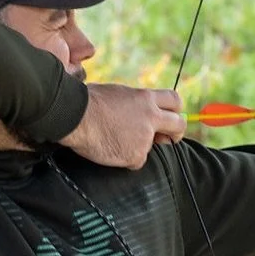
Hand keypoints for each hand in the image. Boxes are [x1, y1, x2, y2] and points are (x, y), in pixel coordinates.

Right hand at [60, 84, 186, 169]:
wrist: (76, 115)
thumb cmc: (89, 102)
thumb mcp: (118, 94)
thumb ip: (134, 104)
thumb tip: (137, 112)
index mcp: (145, 98)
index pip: (174, 100)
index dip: (175, 110)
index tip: (170, 118)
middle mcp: (150, 117)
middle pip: (178, 124)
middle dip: (177, 133)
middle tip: (167, 139)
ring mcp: (145, 137)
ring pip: (151, 147)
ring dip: (138, 147)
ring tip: (115, 140)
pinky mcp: (136, 155)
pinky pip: (136, 161)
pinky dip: (126, 159)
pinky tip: (111, 149)